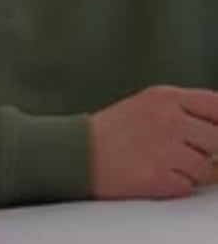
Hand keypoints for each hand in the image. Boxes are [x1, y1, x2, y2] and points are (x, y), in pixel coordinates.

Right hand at [90, 85, 217, 199]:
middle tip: (190, 151)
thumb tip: (216, 124)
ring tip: (167, 162)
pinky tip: (158, 173)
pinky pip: (188, 186)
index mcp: (167, 97)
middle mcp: (169, 120)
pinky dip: (177, 185)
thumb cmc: (113, 129)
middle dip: (208, 149)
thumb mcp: (149, 103)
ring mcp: (165, 149)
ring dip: (192, 170)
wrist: (80, 152)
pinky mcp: (159, 178)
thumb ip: (184, 109)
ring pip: (206, 168)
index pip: (217, 105)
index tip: (215, 130)